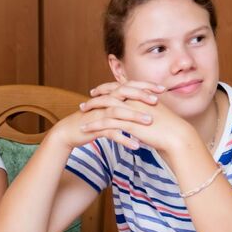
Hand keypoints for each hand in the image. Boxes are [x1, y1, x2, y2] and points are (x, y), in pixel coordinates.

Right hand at [48, 81, 162, 150]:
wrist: (70, 131)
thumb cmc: (92, 121)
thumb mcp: (108, 110)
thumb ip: (123, 103)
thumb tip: (142, 103)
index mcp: (110, 96)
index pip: (129, 85)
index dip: (145, 85)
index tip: (162, 89)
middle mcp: (104, 102)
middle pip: (124, 93)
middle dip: (140, 96)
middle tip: (156, 100)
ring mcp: (99, 114)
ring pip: (118, 112)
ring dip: (134, 116)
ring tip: (150, 122)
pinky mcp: (94, 127)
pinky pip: (110, 132)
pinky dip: (124, 139)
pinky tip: (136, 145)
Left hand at [78, 80, 192, 151]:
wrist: (179, 138)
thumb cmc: (171, 129)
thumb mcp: (158, 114)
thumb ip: (147, 111)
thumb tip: (140, 113)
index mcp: (142, 96)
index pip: (121, 88)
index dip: (107, 88)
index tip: (97, 91)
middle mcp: (136, 100)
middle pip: (110, 94)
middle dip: (95, 97)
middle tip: (84, 103)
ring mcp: (132, 111)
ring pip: (106, 107)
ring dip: (91, 110)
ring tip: (80, 114)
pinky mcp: (129, 124)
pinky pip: (107, 123)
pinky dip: (94, 125)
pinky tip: (85, 129)